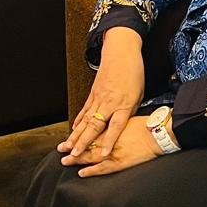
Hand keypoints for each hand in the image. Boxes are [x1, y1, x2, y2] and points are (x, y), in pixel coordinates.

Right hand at [59, 26, 145, 163]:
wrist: (121, 52)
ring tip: (67, 147)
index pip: (115, 127)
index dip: (109, 141)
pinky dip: (78, 121)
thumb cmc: (134, 73)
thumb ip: (130, 112)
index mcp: (123, 104)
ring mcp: (98, 98)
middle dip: (83, 142)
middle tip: (74, 155)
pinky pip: (84, 110)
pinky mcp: (93, 94)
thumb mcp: (138, 95)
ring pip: (85, 120)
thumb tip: (123, 126)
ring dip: (75, 135)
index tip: (103, 154)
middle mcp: (109, 103)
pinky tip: (72, 130)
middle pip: (94, 126)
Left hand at [63, 115, 160, 177]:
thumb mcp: (129, 118)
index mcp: (111, 128)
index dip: (79, 136)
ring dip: (77, 159)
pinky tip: (81, 173)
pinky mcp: (120, 163)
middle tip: (61, 149)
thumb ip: (116, 122)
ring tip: (65, 161)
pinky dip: (91, 171)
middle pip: (87, 144)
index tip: (70, 137)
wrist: (159, 133)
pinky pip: (103, 169)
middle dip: (73, 147)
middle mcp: (109, 140)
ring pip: (91, 156)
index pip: (91, 132)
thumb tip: (110, 123)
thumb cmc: (147, 124)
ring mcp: (114, 152)